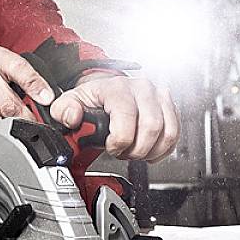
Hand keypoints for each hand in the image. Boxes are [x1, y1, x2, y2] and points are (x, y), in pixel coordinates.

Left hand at [50, 74, 178, 161]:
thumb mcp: (70, 102)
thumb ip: (63, 110)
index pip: (126, 117)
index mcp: (117, 87)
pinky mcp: (170, 107)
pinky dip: (163, 150)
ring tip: (135, 151)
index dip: (120, 141)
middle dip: (136, 149)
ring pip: (168, 133)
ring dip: (151, 151)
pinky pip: (175, 135)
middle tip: (123, 152)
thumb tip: (73, 117)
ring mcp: (159, 96)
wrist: (108, 93)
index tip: (111, 147)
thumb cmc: (92, 99)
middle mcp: (142, 88)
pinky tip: (148, 151)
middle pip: (151, 127)